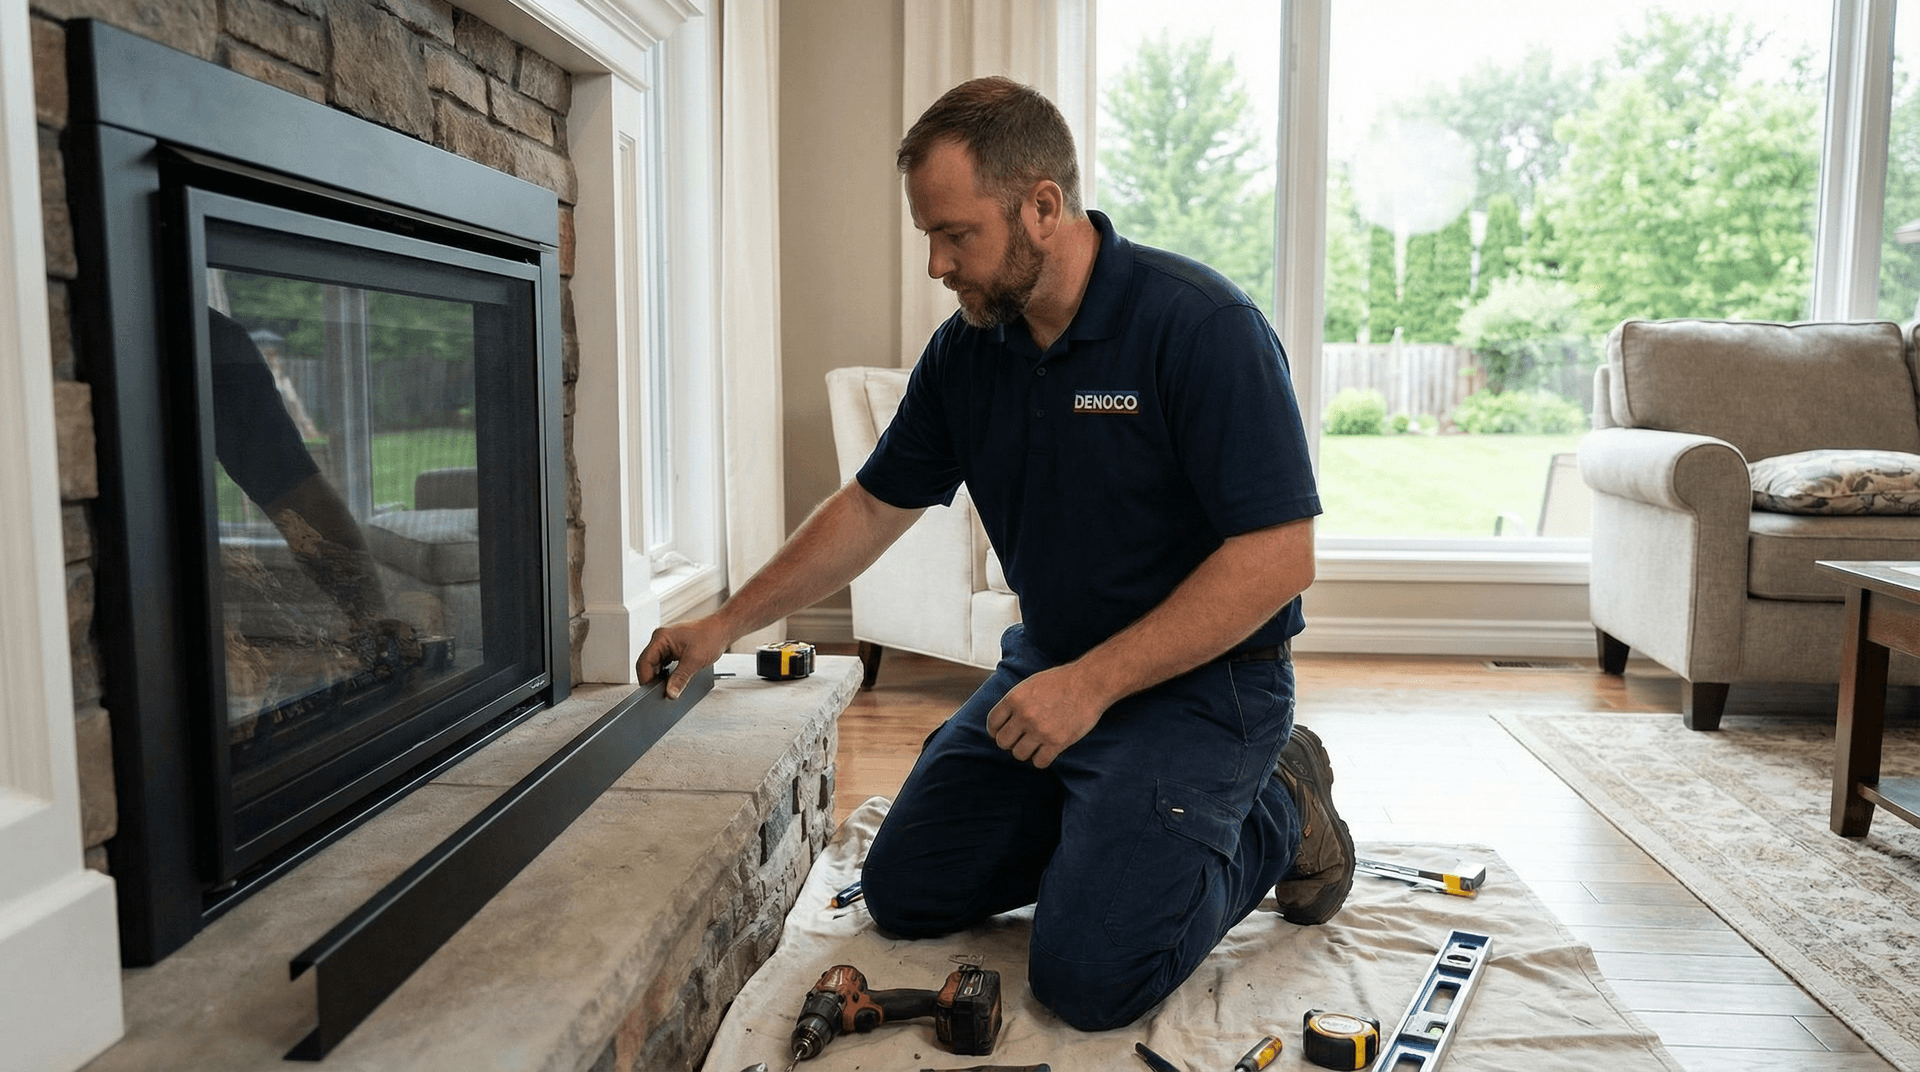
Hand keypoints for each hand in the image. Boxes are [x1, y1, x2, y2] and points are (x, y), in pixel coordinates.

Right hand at [635, 616, 731, 699]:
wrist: (722, 630)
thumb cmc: (711, 636)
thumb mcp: (695, 661)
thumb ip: (680, 678)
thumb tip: (670, 693)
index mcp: (661, 637)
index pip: (644, 661)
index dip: (646, 678)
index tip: (650, 692)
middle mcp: (660, 640)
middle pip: (647, 664)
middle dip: (652, 679)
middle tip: (660, 693)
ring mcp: (665, 645)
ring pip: (655, 666)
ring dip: (659, 677)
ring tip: (667, 687)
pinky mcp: (671, 650)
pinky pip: (662, 664)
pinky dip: (665, 674)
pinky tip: (671, 681)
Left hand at [986, 665, 1108, 768]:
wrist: (1090, 683)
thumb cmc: (1061, 681)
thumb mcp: (1030, 684)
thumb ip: (1015, 701)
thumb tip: (1003, 719)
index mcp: (1014, 698)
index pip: (992, 723)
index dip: (996, 730)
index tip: (1004, 732)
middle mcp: (1024, 715)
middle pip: (1003, 742)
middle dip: (1010, 742)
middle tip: (1020, 739)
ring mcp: (1040, 730)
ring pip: (1019, 754)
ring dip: (1026, 751)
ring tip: (1035, 744)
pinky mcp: (1057, 742)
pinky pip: (1039, 762)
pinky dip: (1042, 759)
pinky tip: (1048, 751)